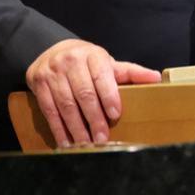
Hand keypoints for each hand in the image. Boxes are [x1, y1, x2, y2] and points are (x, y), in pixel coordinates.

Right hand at [24, 38, 160, 146]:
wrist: (52, 50)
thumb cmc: (86, 61)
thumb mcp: (107, 63)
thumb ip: (130, 72)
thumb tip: (156, 78)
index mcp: (92, 54)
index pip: (101, 76)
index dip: (109, 96)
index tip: (115, 115)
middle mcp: (71, 61)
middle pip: (84, 93)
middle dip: (94, 118)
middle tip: (102, 138)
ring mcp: (52, 72)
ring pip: (66, 104)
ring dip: (76, 128)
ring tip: (86, 144)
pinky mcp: (38, 83)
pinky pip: (49, 110)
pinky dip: (58, 128)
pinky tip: (66, 142)